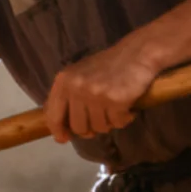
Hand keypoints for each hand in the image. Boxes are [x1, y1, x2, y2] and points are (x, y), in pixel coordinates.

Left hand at [41, 42, 162, 142]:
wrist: (137, 53)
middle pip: (78, 127)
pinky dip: (124, 119)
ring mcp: (95, 94)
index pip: (53, 115)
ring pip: (99, 128)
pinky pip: (117, 123)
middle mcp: (76, 87)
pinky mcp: (115, 100)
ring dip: (109, 123)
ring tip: (115, 109)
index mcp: (63, 80)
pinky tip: (128, 108)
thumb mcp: (79, 75)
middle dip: (90, 129)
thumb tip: (58, 126)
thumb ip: (67, 96)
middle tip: (101, 120)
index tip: (64, 139)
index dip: (58, 131)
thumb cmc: (108, 65)